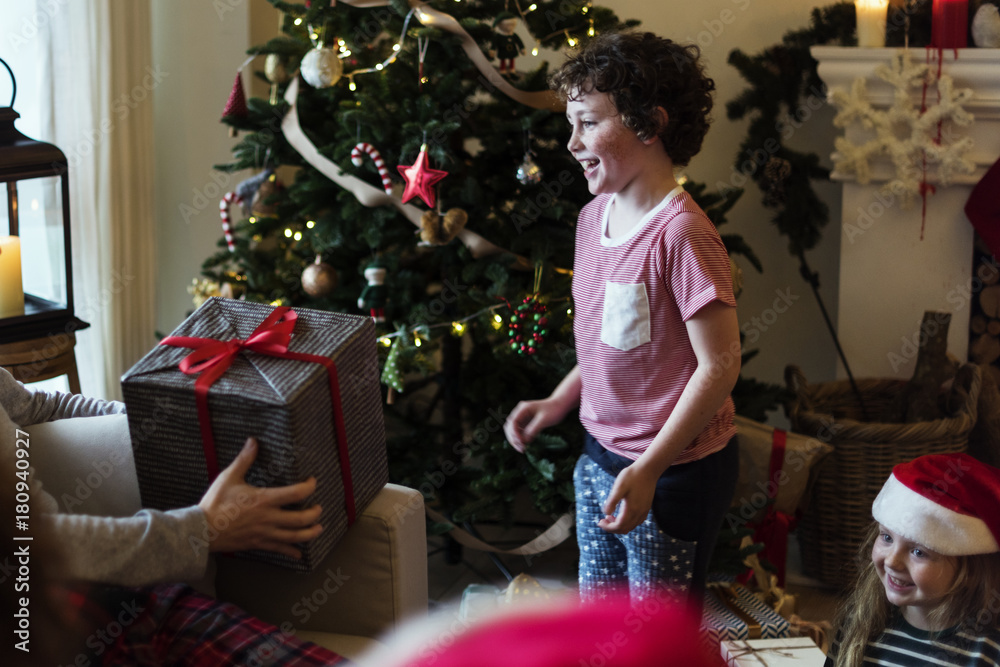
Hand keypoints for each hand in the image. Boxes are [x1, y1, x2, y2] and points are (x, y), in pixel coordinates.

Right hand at [198, 438, 322, 558]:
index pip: (296, 493)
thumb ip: (244, 459)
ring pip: (295, 537)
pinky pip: (279, 549)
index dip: (309, 487)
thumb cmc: (215, 503)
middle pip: (301, 519)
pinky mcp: (258, 544)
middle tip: (319, 508)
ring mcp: (265, 533)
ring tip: (318, 528)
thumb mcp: (229, 477)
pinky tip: (299, 554)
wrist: (201, 530)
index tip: (312, 482)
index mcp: (264, 500)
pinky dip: (291, 552)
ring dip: (310, 533)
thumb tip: (253, 441)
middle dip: (315, 514)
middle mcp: (268, 518)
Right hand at [504, 398, 562, 451]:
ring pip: (513, 431)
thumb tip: (524, 441)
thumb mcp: (544, 420)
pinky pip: (519, 432)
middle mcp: (520, 412)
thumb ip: (533, 429)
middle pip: (509, 427)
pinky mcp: (527, 423)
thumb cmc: (554, 410)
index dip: (514, 433)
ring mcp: (523, 418)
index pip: (513, 422)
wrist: (560, 405)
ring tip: (522, 449)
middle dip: (513, 438)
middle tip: (521, 449)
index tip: (521, 442)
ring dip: (515, 440)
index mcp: (523, 408)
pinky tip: (526, 445)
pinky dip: (521, 439)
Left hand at [597, 464, 658, 534]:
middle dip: (612, 527)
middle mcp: (639, 513)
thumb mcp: (619, 487)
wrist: (648, 469)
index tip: (600, 522)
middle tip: (603, 520)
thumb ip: (612, 501)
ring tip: (610, 517)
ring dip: (619, 525)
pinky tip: (621, 514)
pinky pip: (636, 522)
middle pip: (624, 529)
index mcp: (631, 509)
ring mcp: (644, 511)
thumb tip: (606, 513)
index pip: (619, 526)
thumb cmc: (632, 476)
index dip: (608, 527)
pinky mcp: (646, 508)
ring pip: (631, 526)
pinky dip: (627, 522)